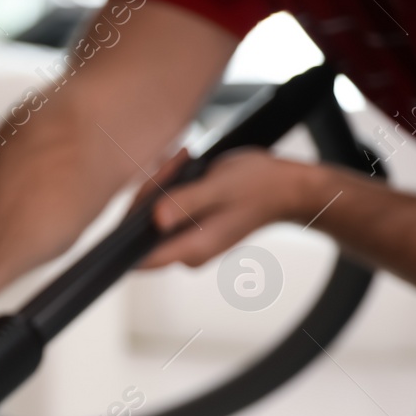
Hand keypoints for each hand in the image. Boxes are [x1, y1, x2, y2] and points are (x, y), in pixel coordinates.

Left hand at [140, 147, 322, 268]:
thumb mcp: (220, 187)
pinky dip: (171, 188)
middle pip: (143, 233)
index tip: (142, 193)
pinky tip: (185, 165)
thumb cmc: (259, 185)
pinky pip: (168, 212)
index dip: (127, 230)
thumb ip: (186, 203)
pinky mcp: (192, 231)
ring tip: (183, 159)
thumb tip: (156, 220)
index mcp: (191, 250)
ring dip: (161, 187)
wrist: (288, 188)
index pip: (139, 256)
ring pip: (154, 219)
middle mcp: (187, 254)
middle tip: (174, 163)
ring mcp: (189, 244)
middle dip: (149, 194)